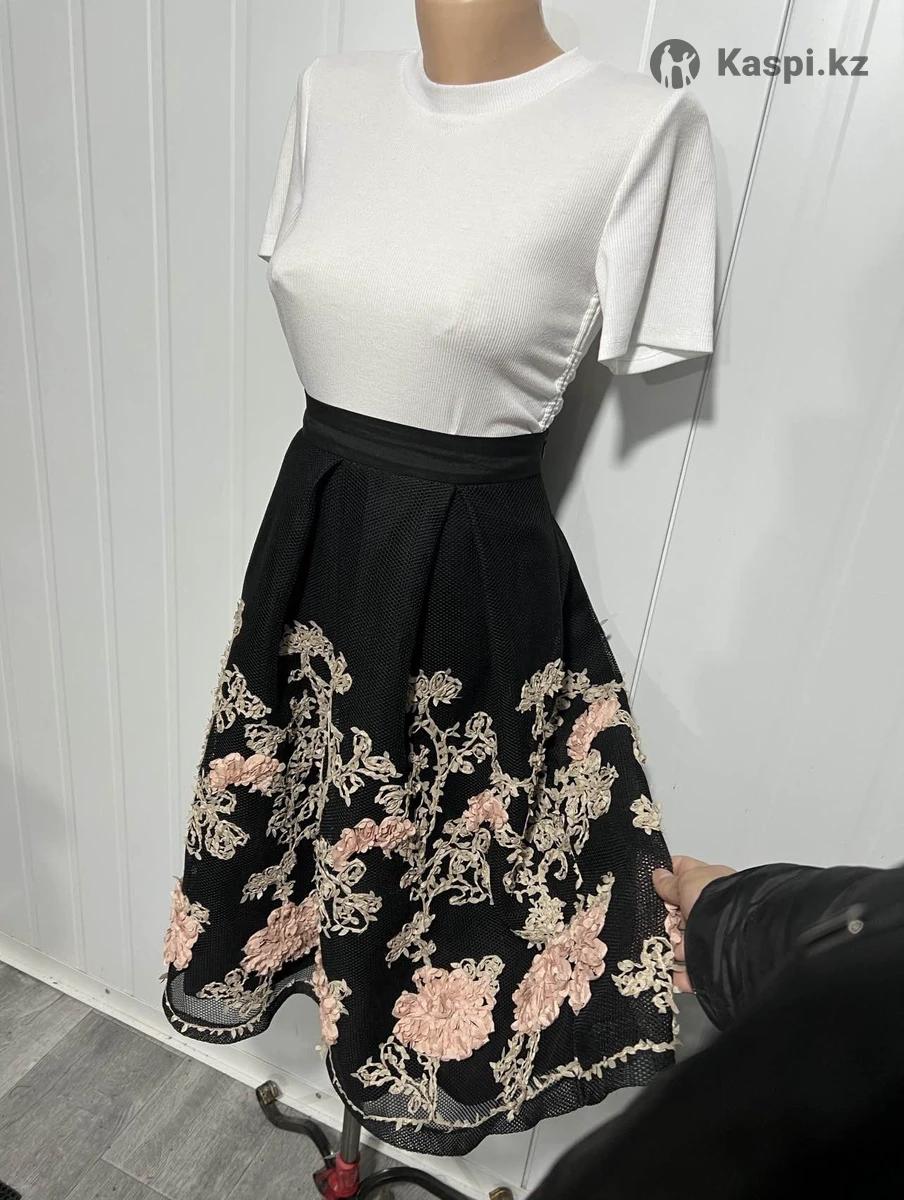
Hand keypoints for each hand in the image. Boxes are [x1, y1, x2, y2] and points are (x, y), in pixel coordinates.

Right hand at [653, 855, 735, 992]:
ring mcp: (711, 933)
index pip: (683, 870)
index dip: (665, 874)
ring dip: (671, 945)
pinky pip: (690, 969)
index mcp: (708, 881)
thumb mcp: (686, 882)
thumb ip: (670, 882)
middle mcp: (711, 906)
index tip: (650, 881)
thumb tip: (658, 875)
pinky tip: (669, 969)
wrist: (734, 935)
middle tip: (661, 918)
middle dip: (665, 917)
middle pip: (678, 910)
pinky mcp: (710, 960)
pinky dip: (679, 973)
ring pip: (681, 940)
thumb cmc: (716, 899)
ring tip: (668, 946)